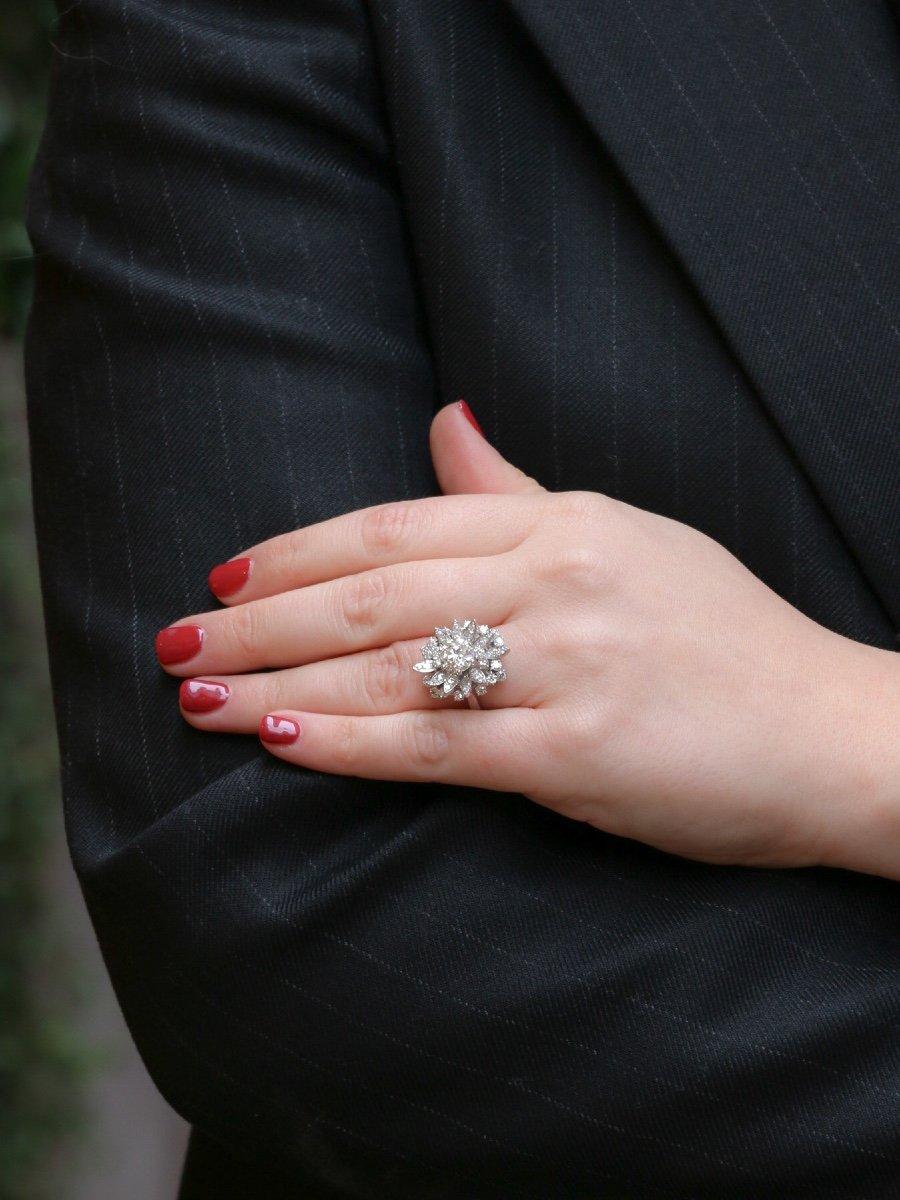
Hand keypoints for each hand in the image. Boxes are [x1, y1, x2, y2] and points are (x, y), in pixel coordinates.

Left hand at [155, 400, 899, 871]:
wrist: (832, 731)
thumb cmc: (727, 638)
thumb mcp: (626, 537)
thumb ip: (519, 493)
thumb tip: (444, 422)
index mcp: (564, 522)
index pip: (395, 524)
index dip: (297, 551)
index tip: (226, 573)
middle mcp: (556, 578)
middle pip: (369, 591)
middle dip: (256, 617)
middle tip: (173, 638)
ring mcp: (566, 662)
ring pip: (386, 666)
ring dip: (275, 682)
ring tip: (196, 693)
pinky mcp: (576, 753)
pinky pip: (436, 745)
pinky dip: (347, 743)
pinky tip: (279, 742)